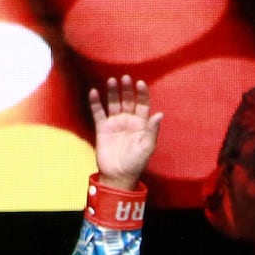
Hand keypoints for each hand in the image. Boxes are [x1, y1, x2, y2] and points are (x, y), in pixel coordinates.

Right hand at [89, 76, 162, 191]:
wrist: (118, 176)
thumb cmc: (136, 163)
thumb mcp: (146, 147)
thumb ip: (152, 131)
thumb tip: (159, 114)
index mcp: (141, 124)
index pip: (143, 104)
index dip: (142, 94)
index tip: (140, 83)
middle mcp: (128, 120)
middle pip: (128, 100)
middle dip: (127, 89)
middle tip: (125, 78)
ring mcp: (115, 123)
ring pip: (114, 103)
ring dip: (113, 92)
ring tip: (112, 81)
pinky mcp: (102, 127)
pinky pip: (98, 112)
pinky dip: (95, 102)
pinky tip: (94, 92)